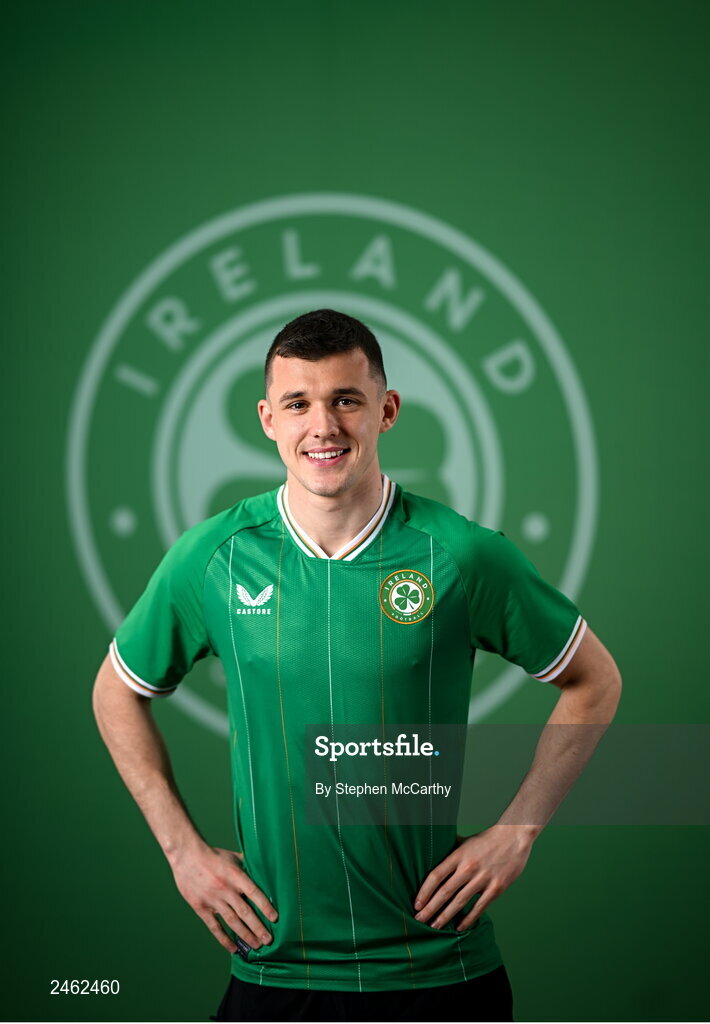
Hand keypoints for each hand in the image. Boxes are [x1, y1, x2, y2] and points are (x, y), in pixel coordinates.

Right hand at [170, 841, 277, 951]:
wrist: (187, 856)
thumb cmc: (212, 855)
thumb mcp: (232, 856)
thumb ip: (247, 866)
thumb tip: (263, 870)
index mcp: (235, 875)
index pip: (254, 893)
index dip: (265, 906)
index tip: (274, 918)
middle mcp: (226, 889)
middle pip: (245, 912)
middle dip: (258, 928)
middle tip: (268, 940)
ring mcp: (213, 900)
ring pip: (232, 922)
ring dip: (246, 935)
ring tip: (257, 945)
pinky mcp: (201, 908)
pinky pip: (214, 927)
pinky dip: (224, 939)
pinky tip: (233, 948)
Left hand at [413, 825, 534, 930]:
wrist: (514, 837)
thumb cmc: (487, 839)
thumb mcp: (465, 841)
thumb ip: (450, 849)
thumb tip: (432, 853)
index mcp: (458, 855)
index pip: (436, 875)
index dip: (424, 891)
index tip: (416, 904)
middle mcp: (468, 868)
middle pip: (445, 892)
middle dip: (430, 909)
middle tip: (419, 920)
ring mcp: (482, 879)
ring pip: (459, 902)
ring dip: (445, 916)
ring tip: (434, 926)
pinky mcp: (496, 888)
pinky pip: (479, 908)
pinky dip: (468, 919)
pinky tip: (459, 927)